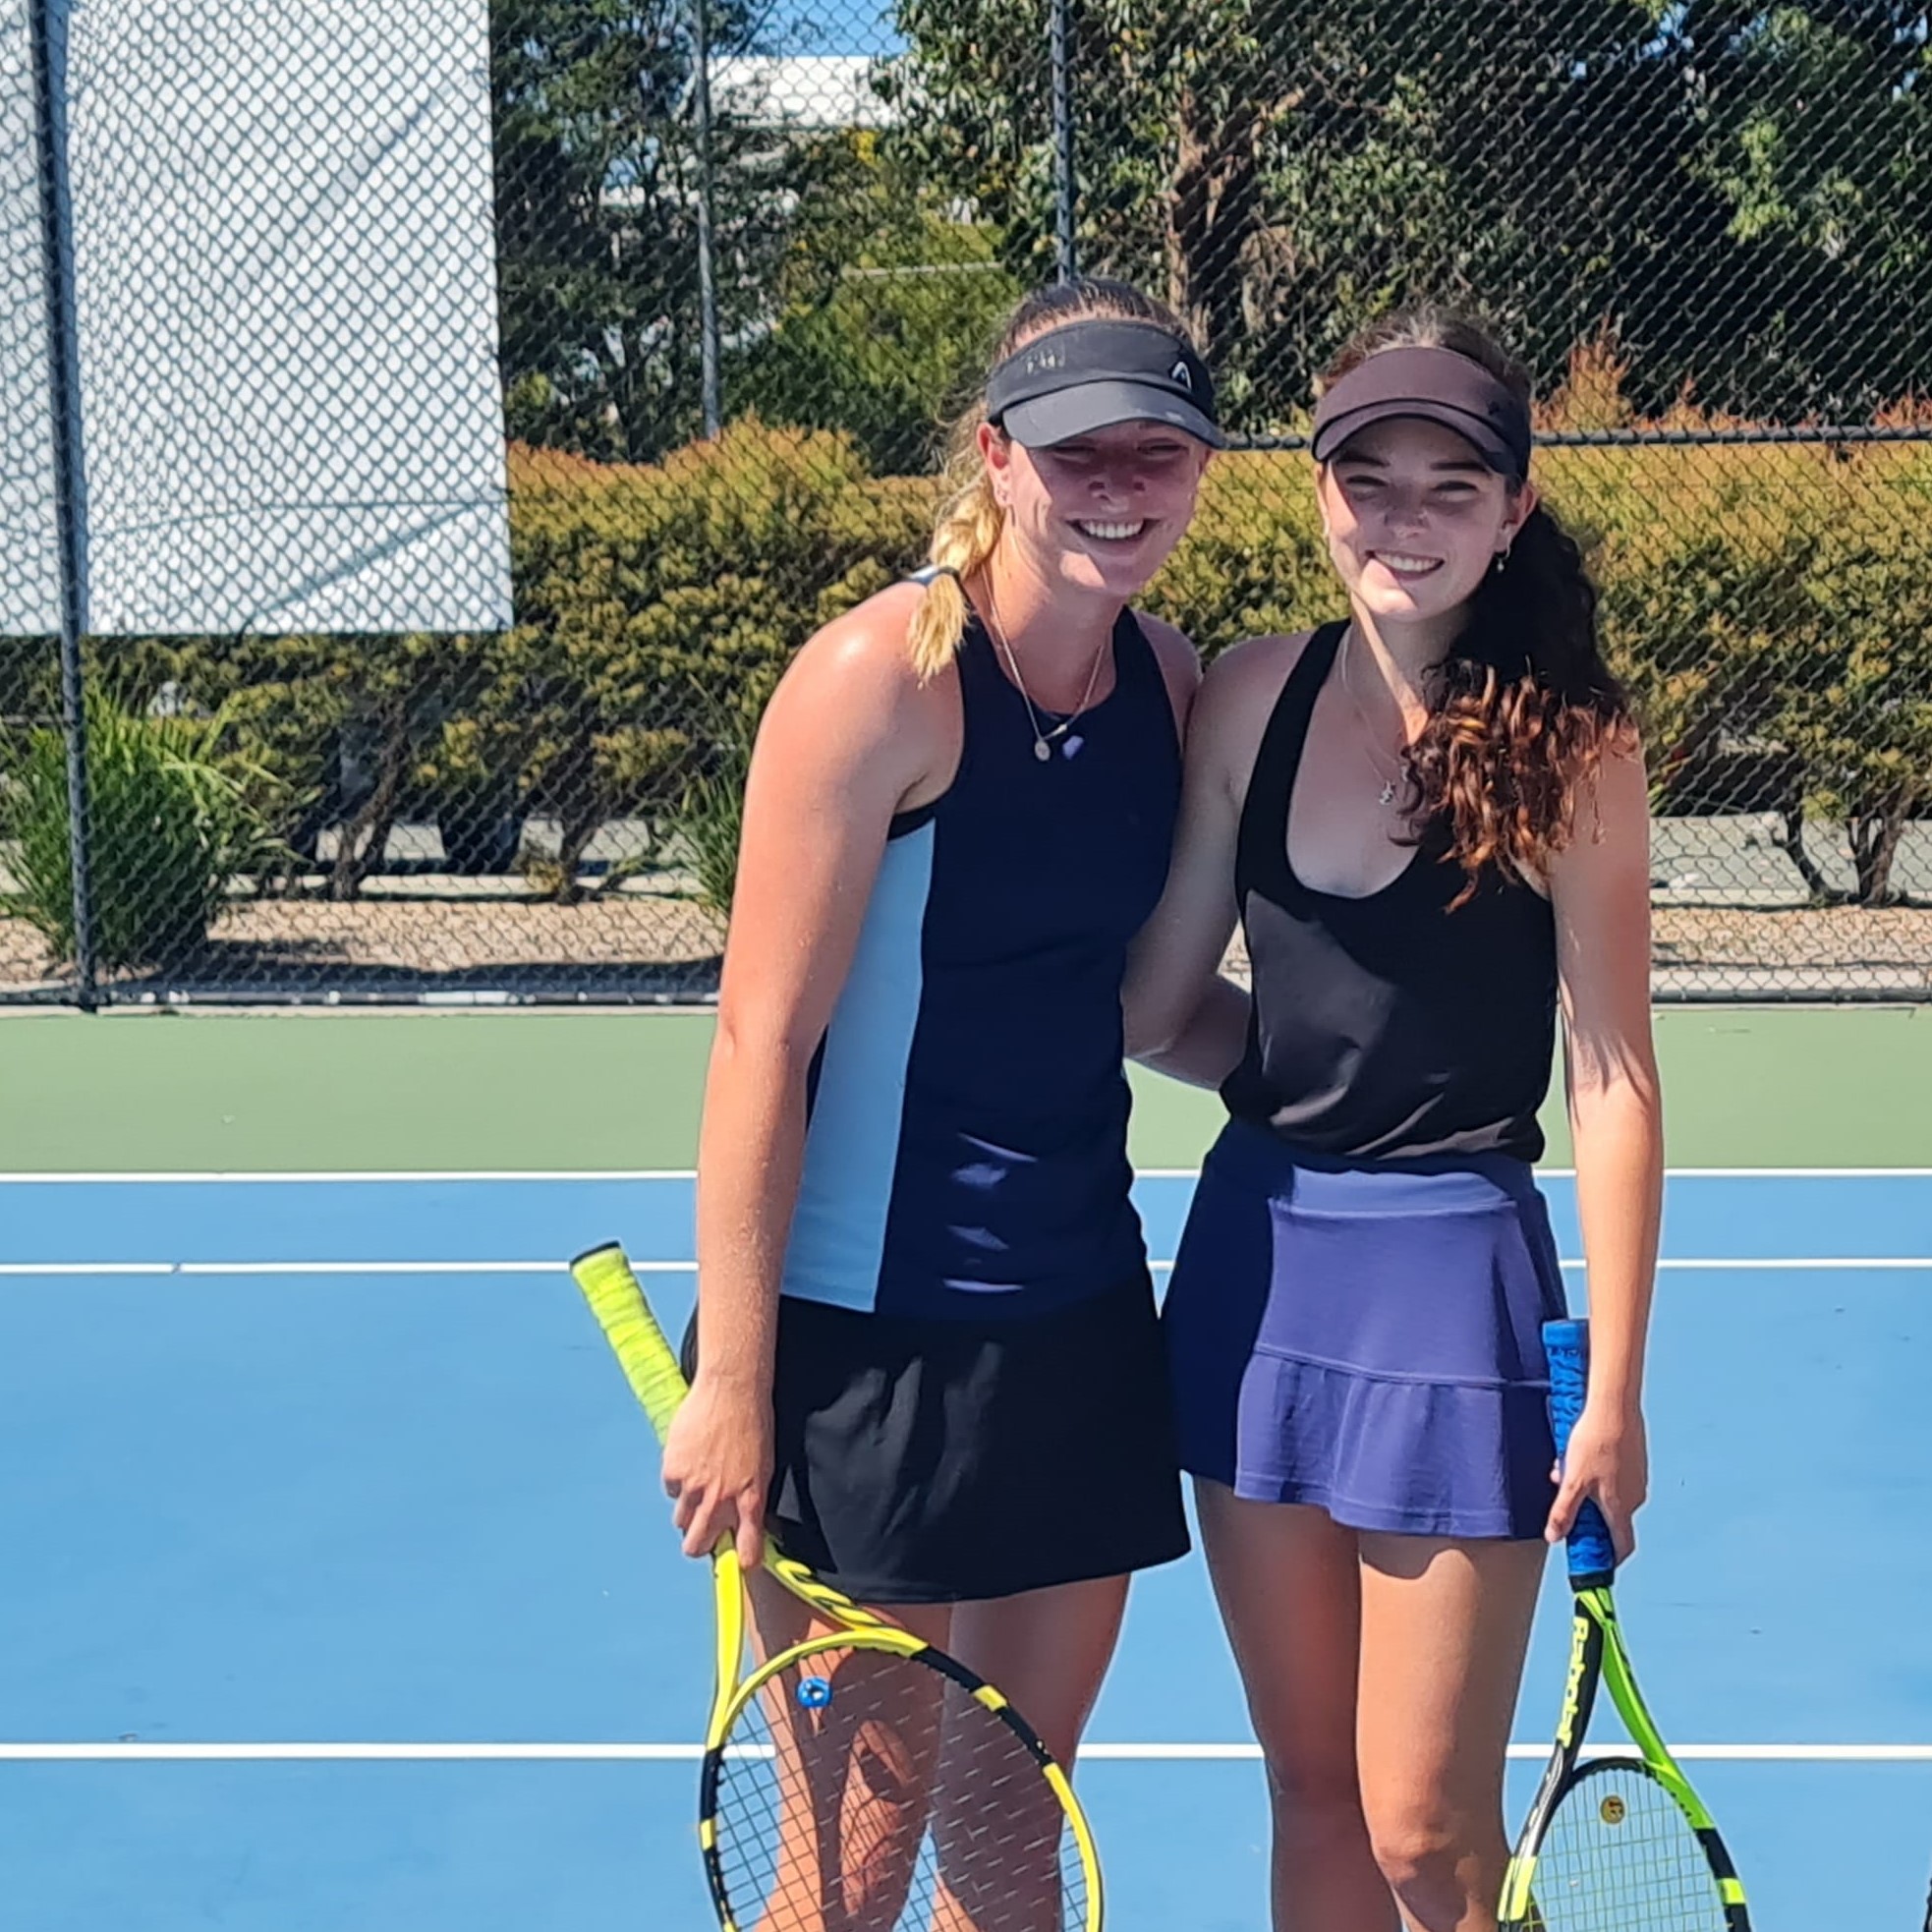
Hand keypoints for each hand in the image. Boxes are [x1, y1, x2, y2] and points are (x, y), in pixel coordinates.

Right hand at [660, 1374, 772, 1573]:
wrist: (732, 1389)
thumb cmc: (753, 1424)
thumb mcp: (763, 1466)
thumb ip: (750, 1499)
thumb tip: (743, 1522)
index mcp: (750, 1501)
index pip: (747, 1551)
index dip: (742, 1561)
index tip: (740, 1562)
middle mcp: (721, 1501)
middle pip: (696, 1547)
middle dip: (699, 1542)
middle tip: (705, 1527)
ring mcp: (694, 1488)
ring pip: (680, 1521)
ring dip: (688, 1510)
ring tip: (700, 1483)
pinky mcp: (673, 1471)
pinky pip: (671, 1490)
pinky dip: (678, 1480)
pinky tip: (691, 1458)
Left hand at [1546, 1400, 1647, 1565]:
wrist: (1614, 1406)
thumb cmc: (1594, 1443)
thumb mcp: (1572, 1481)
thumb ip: (1563, 1512)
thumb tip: (1554, 1538)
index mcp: (1621, 1508)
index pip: (1622, 1547)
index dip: (1609, 1559)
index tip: (1594, 1562)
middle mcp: (1635, 1497)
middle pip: (1611, 1520)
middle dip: (1586, 1516)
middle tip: (1564, 1503)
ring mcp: (1637, 1478)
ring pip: (1609, 1494)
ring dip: (1587, 1491)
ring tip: (1565, 1470)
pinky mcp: (1634, 1460)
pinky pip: (1613, 1477)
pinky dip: (1595, 1475)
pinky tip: (1577, 1456)